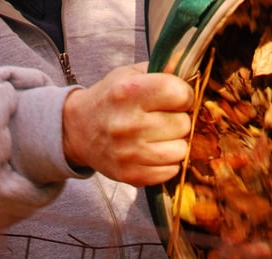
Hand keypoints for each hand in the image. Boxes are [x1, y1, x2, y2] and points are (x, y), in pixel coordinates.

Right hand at [63, 62, 193, 186]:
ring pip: (180, 150)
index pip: (180, 94)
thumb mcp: (129, 74)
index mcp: (129, 91)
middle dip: (179, 119)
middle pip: (183, 124)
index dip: (183, 95)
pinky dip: (167, 163)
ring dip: (175, 143)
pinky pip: (170, 172)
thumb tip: (192, 70)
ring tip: (160, 136)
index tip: (175, 98)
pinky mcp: (131, 175)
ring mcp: (129, 153)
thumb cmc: (110, 100)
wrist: (79, 131)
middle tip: (164, 118)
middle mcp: (128, 123)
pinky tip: (155, 152)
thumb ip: (162, 70)